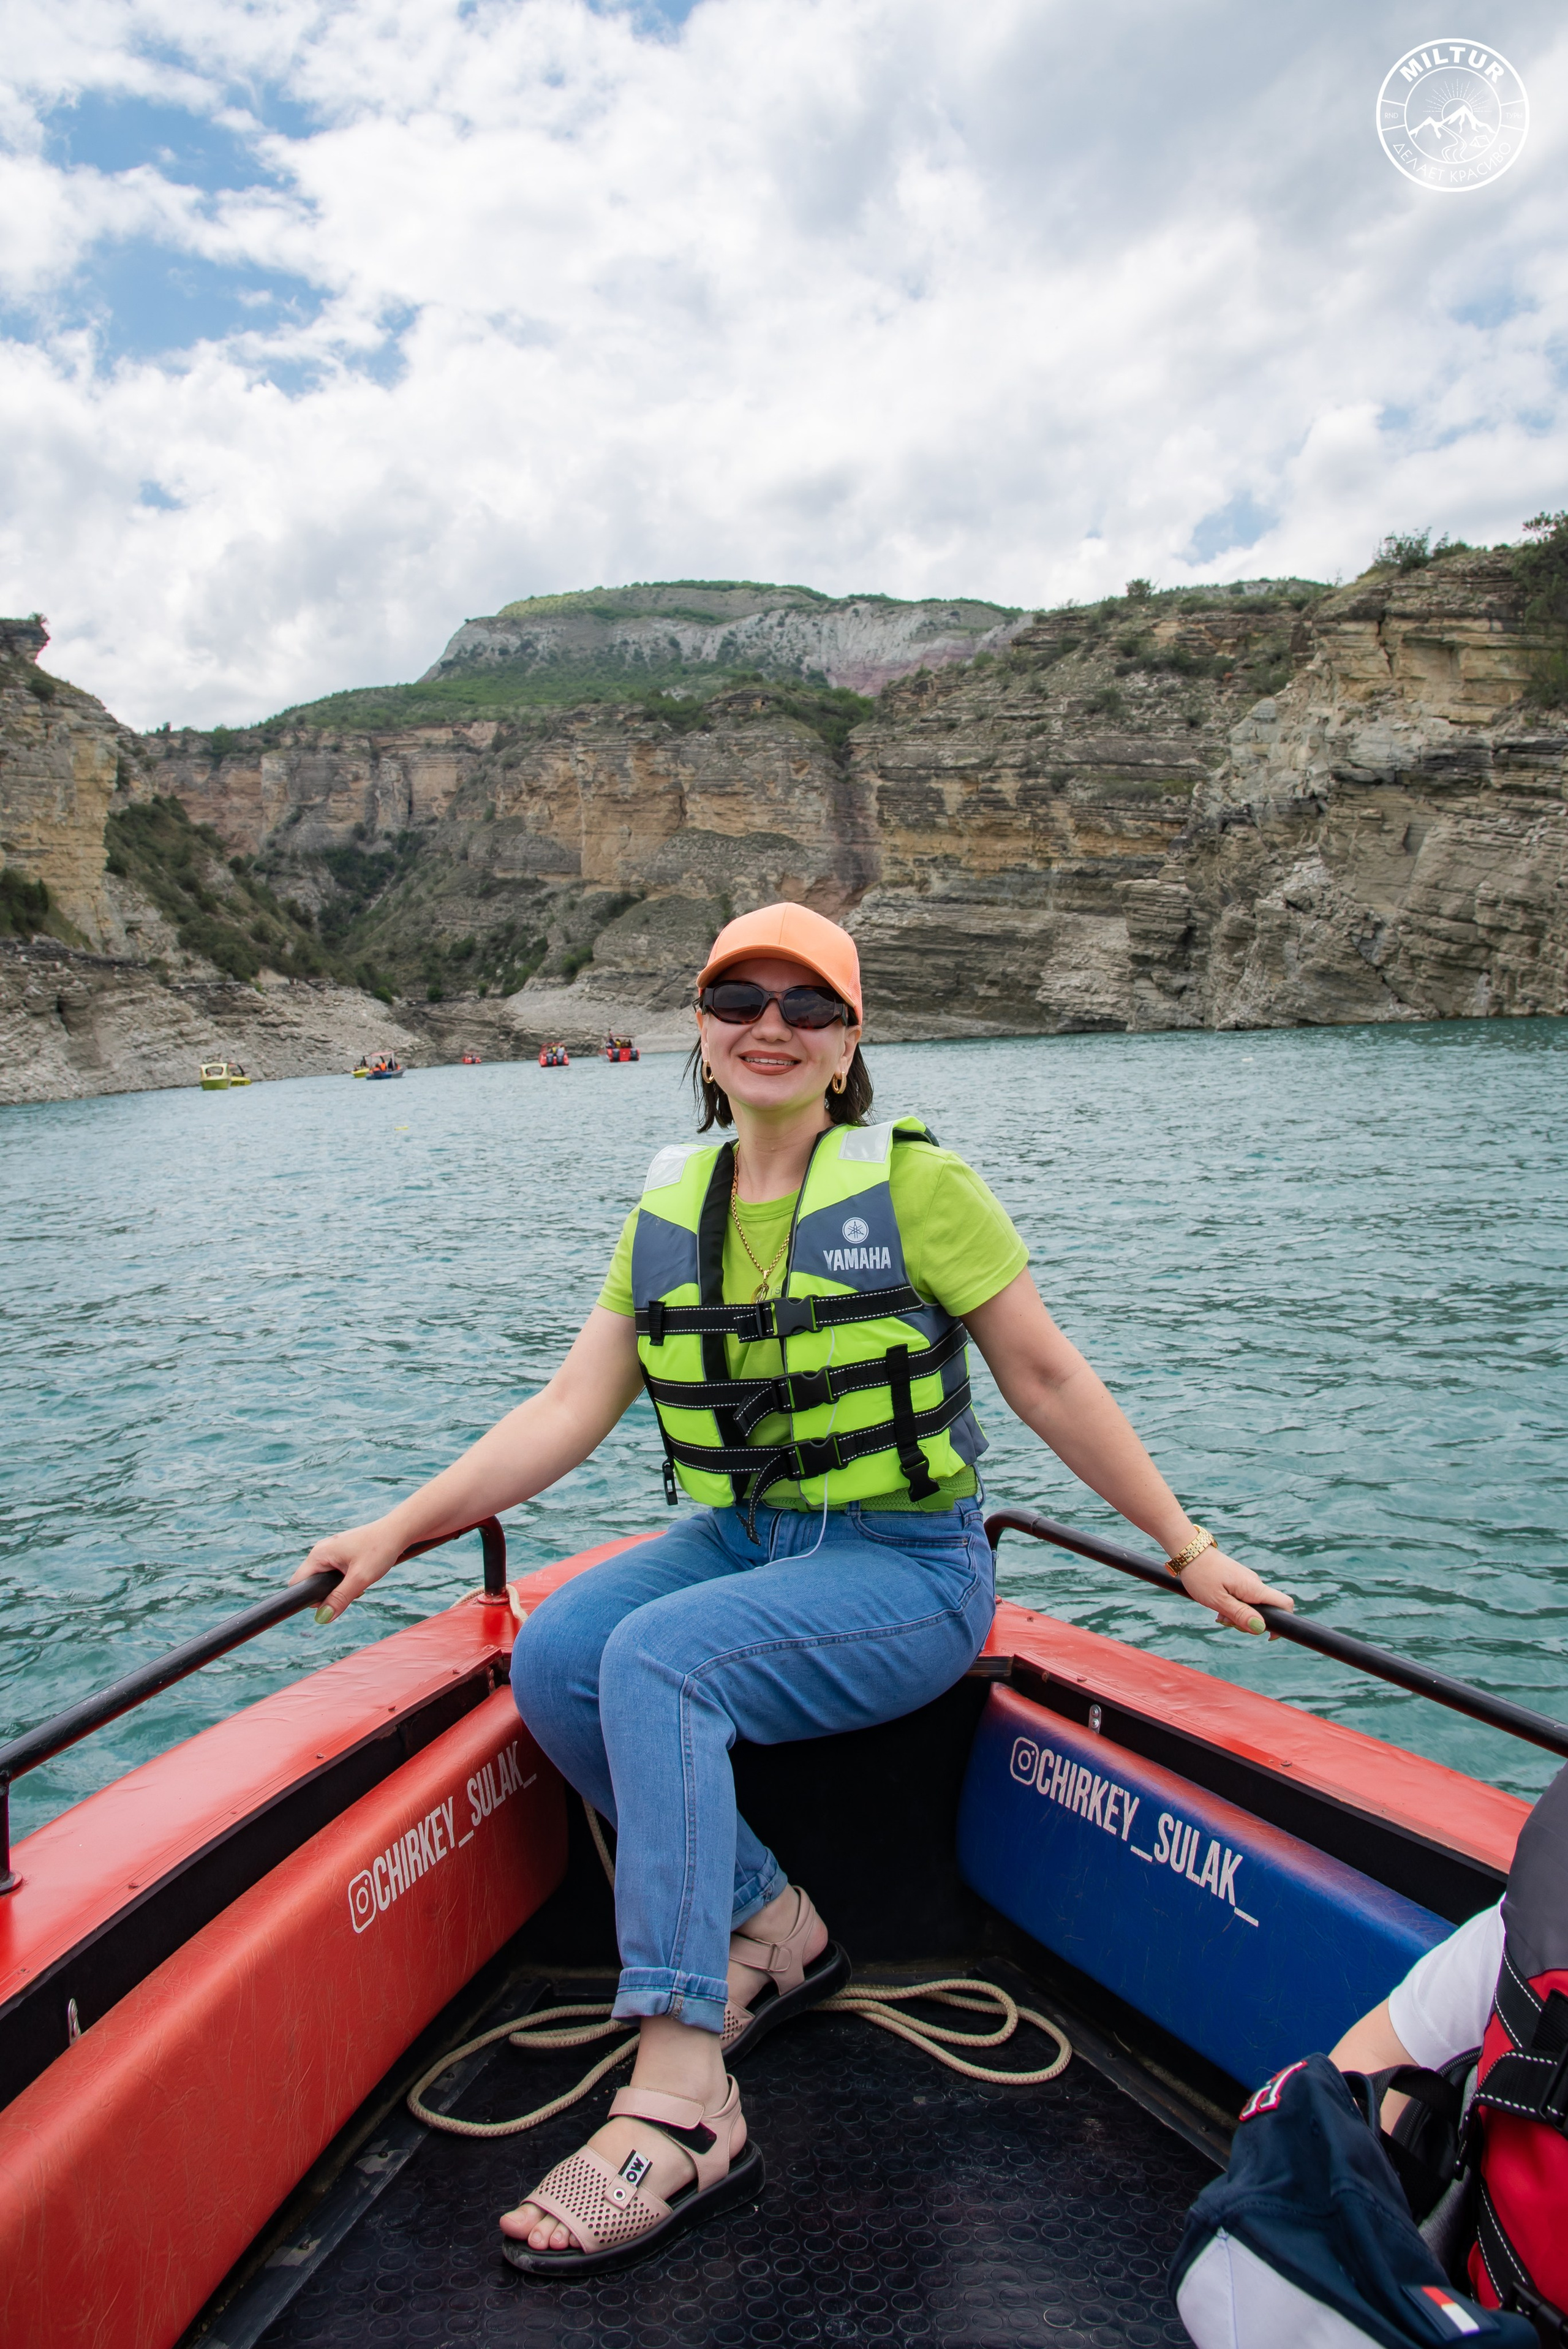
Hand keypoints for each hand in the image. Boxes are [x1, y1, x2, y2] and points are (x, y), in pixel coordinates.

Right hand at [288, 1521, 404, 1622]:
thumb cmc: (380, 1549)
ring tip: (359, 1582)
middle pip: (312, 1583)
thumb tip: (322, 1618)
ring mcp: (331, 1550)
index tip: (330, 1603)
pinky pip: (334, 1572)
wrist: (398, 1531)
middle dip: (328, 1594)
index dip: (309, 1598)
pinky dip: (345, 1580)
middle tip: (351, 1591)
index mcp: (319, 1554)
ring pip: (325, 1579)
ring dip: (339, 1588)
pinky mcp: (341, 1552)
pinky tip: (361, 1577)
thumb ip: (340, 1599)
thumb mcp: (360, 1579)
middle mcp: (321, 1551)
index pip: (298, 1583)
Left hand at [1178, 1545, 1293, 1634]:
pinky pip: (1243, 1599)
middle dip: (1249, 1622)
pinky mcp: (1238, 1580)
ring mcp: (1247, 1582)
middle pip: (1266, 1611)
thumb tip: (1261, 1628)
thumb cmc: (1201, 1575)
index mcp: (1254, 1588)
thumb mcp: (1218, 1600)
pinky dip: (1233, 1607)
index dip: (1282, 1622)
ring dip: (1237, 1616)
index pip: (1284, 1603)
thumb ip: (1240, 1614)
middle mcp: (1254, 1584)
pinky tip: (1217, 1606)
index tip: (1267, 1636)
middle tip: (1226, 1621)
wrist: (1189, 1551)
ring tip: (1218, 1613)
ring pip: (1252, 1606)